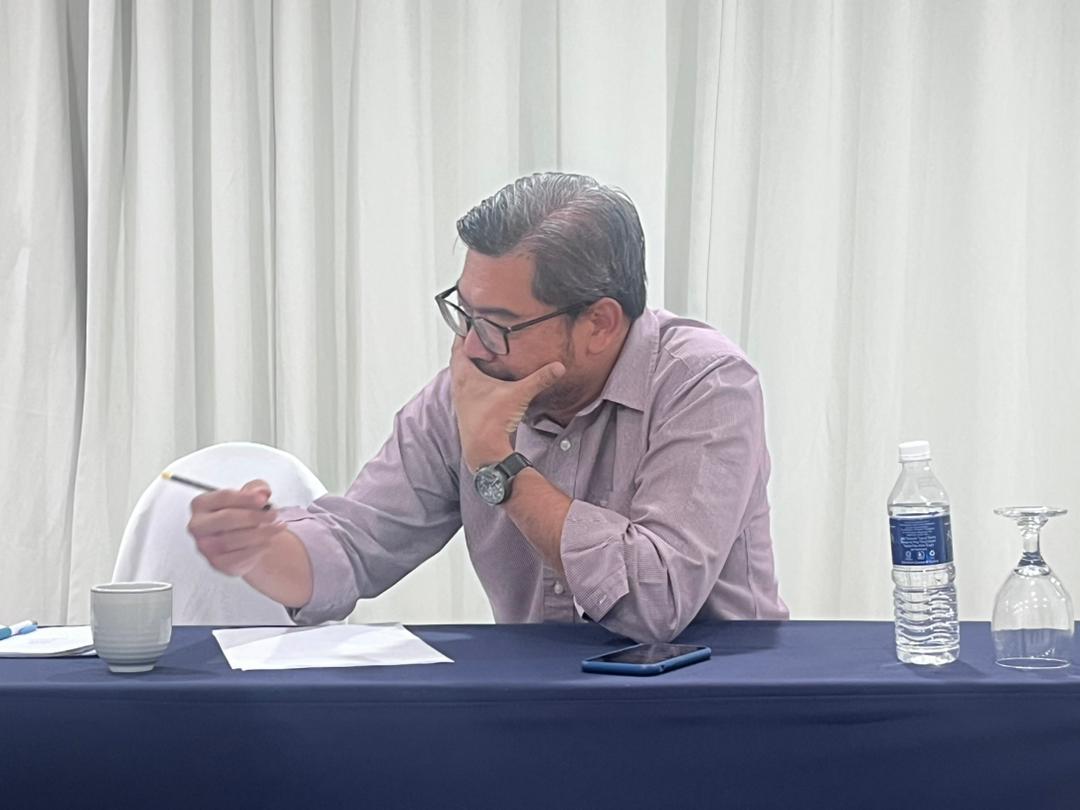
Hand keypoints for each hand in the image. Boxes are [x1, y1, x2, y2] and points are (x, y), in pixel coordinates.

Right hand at [187, 479, 282, 576]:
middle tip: (273, 515)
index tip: (263, 498)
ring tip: (276, 528)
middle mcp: (198, 526)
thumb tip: (262, 492)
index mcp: (201, 504)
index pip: (223, 497)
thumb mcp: (251, 495)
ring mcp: (205, 546)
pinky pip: (240, 556)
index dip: (246, 497)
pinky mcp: (217, 563)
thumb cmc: (242, 516)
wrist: (243, 542)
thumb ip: (257, 488)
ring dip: (261, 533)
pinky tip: (267, 541)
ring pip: (234, 539)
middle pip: (227, 518)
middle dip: (254, 516)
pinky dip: (258, 548)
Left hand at [450, 338, 564, 471]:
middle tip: (479, 335)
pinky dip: (474, 379)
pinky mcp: (467, 410)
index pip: (458, 346)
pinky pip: (467, 387)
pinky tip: (486, 381)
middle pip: (459, 358)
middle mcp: (459, 385)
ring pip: (462, 374)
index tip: (469, 320)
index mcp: (465, 375)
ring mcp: (461, 398)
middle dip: (468, 347)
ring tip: (483, 355)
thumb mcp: (519, 395)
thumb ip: (539, 379)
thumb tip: (558, 367)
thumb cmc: (492, 422)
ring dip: (470, 364)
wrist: (484, 451)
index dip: (463, 332)